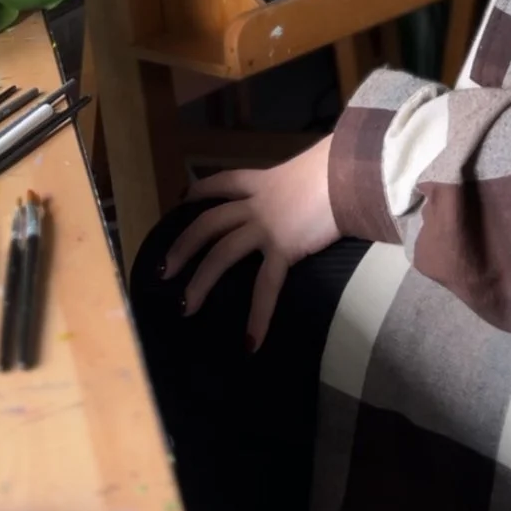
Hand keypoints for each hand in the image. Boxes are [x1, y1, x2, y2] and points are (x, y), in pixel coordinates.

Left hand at [162, 136, 337, 350]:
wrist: (346, 171)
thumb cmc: (334, 167)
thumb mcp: (304, 170)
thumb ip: (294, 185)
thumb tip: (302, 192)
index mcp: (262, 181)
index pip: (222, 183)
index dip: (199, 191)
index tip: (182, 201)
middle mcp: (256, 202)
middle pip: (209, 223)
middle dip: (183, 246)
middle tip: (163, 271)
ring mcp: (266, 225)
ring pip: (222, 253)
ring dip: (200, 282)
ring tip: (185, 308)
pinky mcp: (283, 247)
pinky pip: (265, 287)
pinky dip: (258, 317)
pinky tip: (250, 343)